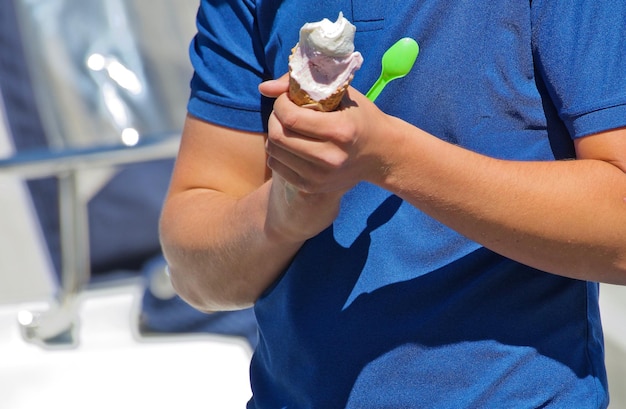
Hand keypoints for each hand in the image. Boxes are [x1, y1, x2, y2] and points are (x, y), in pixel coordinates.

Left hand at [259, 75, 389, 193]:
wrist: (381, 155)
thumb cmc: (360, 118)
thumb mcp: (341, 95)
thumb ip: (303, 86)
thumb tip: (264, 88)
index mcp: (340, 131)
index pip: (291, 117)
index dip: (280, 103)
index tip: (286, 99)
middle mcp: (330, 157)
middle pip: (279, 137)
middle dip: (274, 118)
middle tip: (284, 112)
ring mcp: (320, 177)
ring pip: (274, 152)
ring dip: (274, 134)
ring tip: (287, 127)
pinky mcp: (312, 187)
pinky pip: (277, 167)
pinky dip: (277, 152)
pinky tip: (291, 144)